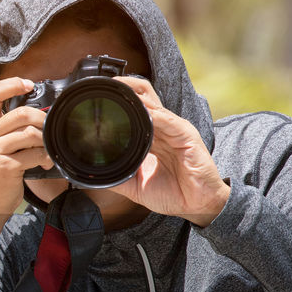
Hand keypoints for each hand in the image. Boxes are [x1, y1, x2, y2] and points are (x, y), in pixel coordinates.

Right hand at [0, 77, 58, 215]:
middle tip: (49, 130)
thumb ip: (9, 129)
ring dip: (46, 142)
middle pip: (21, 114)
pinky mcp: (4, 166)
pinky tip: (45, 164)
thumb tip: (41, 114)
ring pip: (31, 134)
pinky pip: (35, 154)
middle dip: (42, 120)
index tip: (29, 85)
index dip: (11, 85)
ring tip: (47, 151)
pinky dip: (46, 158)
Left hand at [110, 77, 229, 226]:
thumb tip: (94, 177)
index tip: (98, 97)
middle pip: (144, 98)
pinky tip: (143, 112)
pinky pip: (169, 121)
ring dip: (136, 96)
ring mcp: (175, 130)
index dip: (119, 101)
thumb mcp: (137, 186)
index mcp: (152, 137)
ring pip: (154, 104)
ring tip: (119, 89)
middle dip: (126, 87)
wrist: (197, 206)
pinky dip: (154, 115)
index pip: (135, 110)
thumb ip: (118, 178)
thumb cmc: (173, 193)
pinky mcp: (186, 136)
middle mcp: (163, 129)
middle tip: (107, 85)